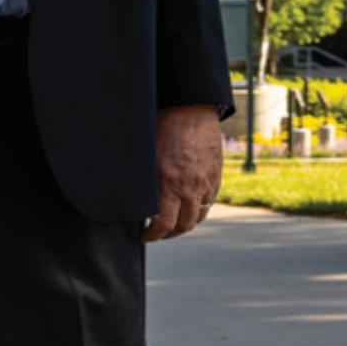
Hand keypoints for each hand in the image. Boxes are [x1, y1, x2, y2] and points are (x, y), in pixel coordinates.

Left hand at [145, 105, 221, 241]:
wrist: (192, 110)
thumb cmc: (164, 126)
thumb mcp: (146, 154)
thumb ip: (143, 180)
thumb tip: (130, 198)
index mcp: (168, 182)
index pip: (163, 224)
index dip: (152, 236)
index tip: (145, 236)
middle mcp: (189, 187)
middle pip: (183, 226)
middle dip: (168, 234)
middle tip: (158, 233)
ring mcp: (205, 183)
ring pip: (198, 217)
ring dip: (185, 225)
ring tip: (174, 223)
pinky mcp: (215, 177)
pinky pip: (209, 203)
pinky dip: (199, 210)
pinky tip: (188, 207)